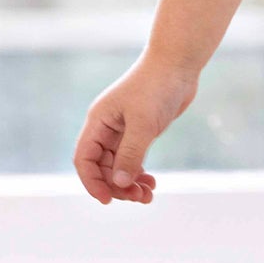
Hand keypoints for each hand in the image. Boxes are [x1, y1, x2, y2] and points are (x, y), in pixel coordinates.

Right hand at [73, 53, 199, 204]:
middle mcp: (107, 126)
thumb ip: (130, 154)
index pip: (84, 159)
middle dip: (117, 185)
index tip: (108, 199)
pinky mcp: (141, 129)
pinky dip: (140, 172)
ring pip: (119, 165)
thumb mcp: (143, 123)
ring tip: (148, 194)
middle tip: (139, 197)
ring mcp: (124, 129)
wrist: (179, 63)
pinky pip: (133, 158)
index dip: (92, 182)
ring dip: (130, 182)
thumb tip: (119, 183)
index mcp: (98, 121)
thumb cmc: (157, 86)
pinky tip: (151, 183)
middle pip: (102, 166)